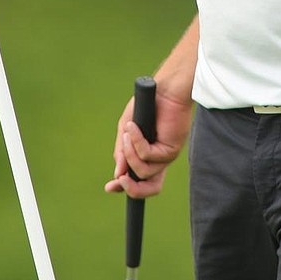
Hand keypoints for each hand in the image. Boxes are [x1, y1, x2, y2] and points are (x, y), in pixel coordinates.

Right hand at [106, 85, 193, 199]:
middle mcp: (160, 159)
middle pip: (151, 188)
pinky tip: (132, 128)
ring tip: (126, 134)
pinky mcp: (172, 148)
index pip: (140, 182)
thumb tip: (118, 174)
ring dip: (130, 155)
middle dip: (132, 189)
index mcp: (149, 157)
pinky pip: (148, 155)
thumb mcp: (127, 131)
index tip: (108, 187)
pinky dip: (136, 142)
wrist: (164, 90)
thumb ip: (122, 151)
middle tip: (120, 178)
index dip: (124, 189)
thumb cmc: (147, 107)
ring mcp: (167, 155)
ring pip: (145, 172)